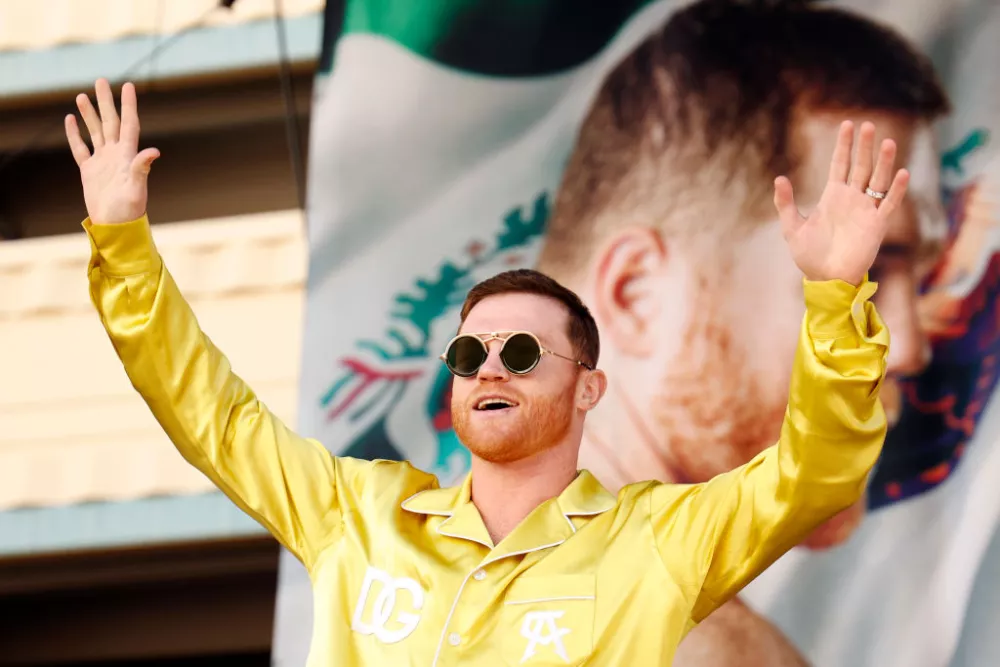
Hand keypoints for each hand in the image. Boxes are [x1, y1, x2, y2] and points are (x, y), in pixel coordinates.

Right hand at [65, 79, 159, 224]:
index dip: (128, 105)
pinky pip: (80, 148)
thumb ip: (142, 168)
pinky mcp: (90, 171)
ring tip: (82, 95)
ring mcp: (103, 162)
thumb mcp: (136, 188)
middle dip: (106, 101)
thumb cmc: (129, 210)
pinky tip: (71, 120)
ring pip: (95, 131)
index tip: (128, 85)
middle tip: (101, 80)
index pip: (129, 123)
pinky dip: (75, 134)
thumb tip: (154, 151)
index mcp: (128, 155)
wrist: (116, 226)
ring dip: (90, 114)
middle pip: (110, 122)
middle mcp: (116, 155)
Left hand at [773, 120, 909, 285]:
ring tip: (888, 141)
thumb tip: (779, 177)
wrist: (826, 279)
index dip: (844, 145)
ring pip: (878, 180)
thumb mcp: (792, 227)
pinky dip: (896, 189)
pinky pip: (889, 204)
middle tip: (868, 125)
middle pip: (861, 166)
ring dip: (884, 162)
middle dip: (864, 146)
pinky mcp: (877, 225)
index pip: (841, 164)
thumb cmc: (809, 256)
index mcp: (833, 196)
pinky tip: (902, 173)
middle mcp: (852, 199)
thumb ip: (785, 203)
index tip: (848, 124)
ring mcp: (866, 210)